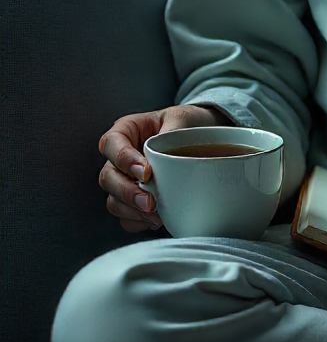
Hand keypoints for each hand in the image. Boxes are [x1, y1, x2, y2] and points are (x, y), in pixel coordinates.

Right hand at [98, 104, 229, 232]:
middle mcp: (120, 158)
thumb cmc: (187, 125)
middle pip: (108, 178)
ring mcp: (126, 181)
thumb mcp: (182, 119)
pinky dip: (139, 222)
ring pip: (114, 200)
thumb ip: (173, 130)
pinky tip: (156, 222)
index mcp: (126, 132)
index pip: (111, 145)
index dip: (124, 160)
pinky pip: (127, 217)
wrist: (203, 140)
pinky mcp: (136, 200)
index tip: (146, 173)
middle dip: (127, 193)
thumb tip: (168, 150)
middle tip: (149, 202)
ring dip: (132, 211)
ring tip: (156, 216)